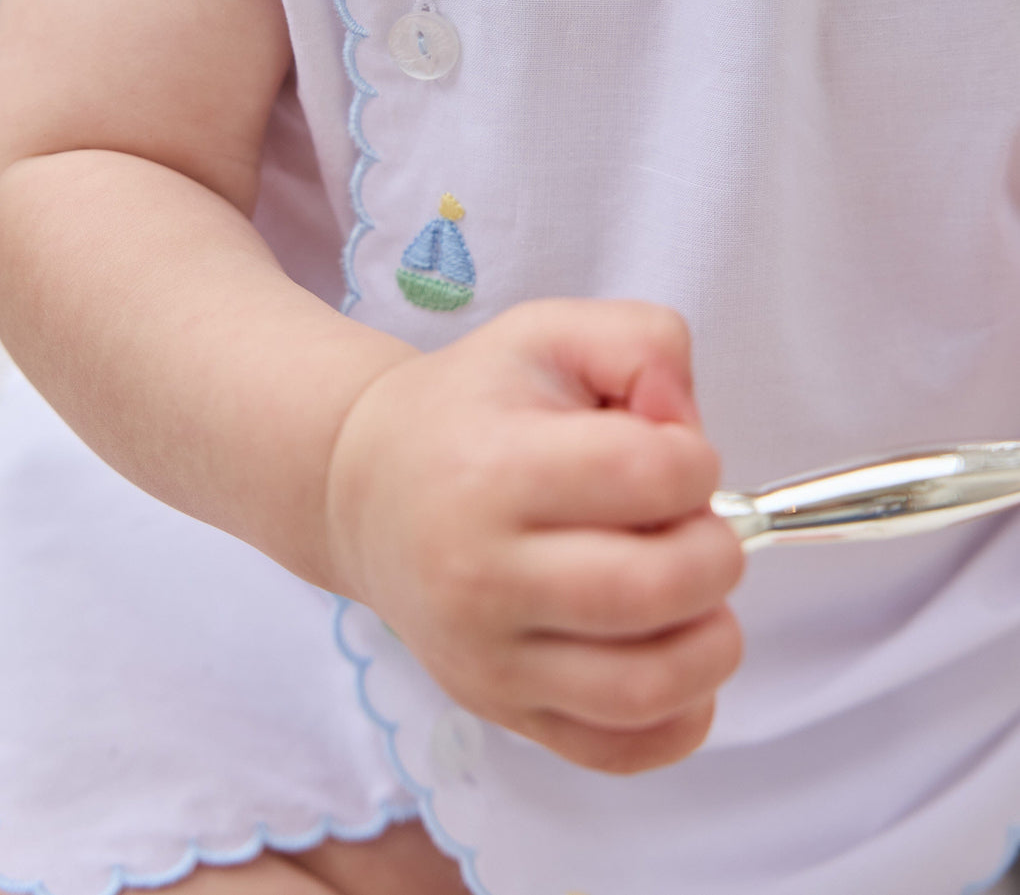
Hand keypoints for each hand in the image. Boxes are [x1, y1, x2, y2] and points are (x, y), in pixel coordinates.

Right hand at [325, 299, 744, 774]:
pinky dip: (681, 717)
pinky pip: (619, 749)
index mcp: (494, 469)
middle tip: (695, 525)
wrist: (367, 486)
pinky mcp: (503, 712)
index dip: (695, 460)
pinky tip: (673, 651)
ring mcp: (489, 658)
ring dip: (709, 639)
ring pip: (644, 688)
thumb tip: (686, 424)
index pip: (645, 475)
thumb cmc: (470, 409)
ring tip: (692, 591)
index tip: (677, 455)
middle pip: (653, 590)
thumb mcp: (547, 333)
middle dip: (715, 552)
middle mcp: (482, 574)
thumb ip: (642, 343)